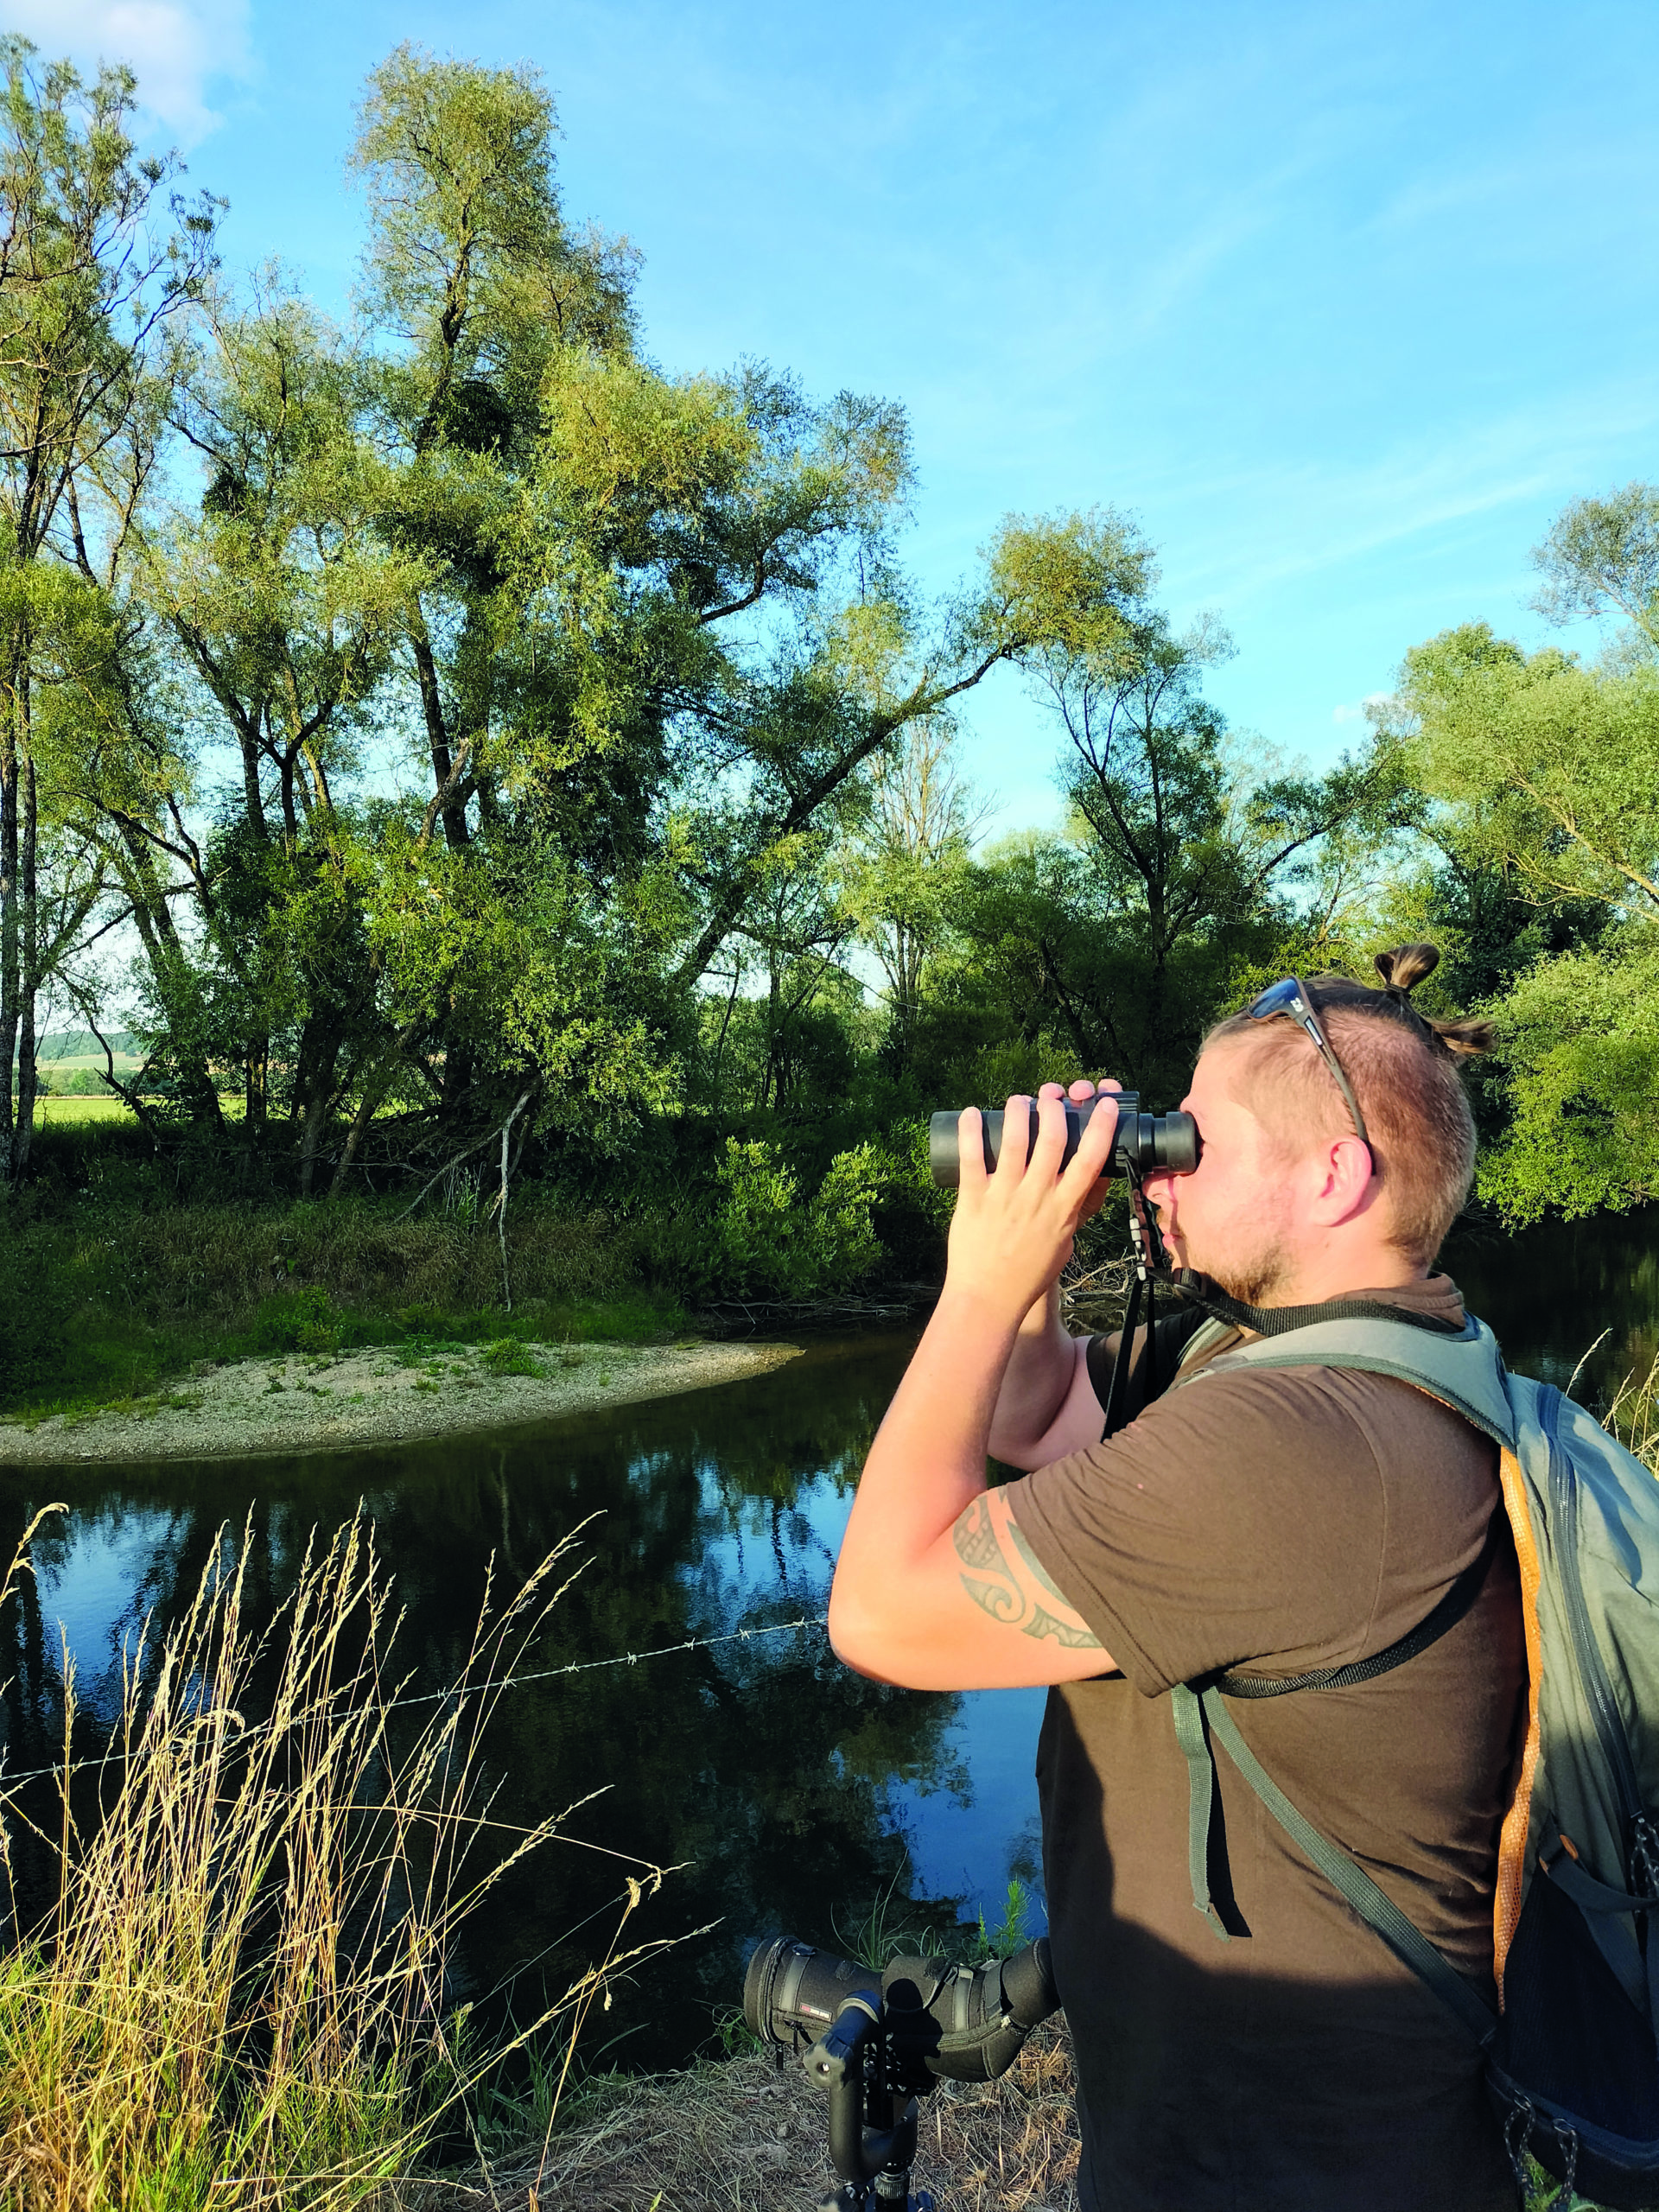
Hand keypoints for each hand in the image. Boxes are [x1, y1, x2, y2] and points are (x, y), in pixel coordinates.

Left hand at [945, 1086, 1119, 1324]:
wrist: (989, 1299)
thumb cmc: (1028, 1275)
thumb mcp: (1064, 1242)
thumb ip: (1071, 1211)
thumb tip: (1080, 1186)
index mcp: (1063, 1209)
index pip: (1091, 1160)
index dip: (1101, 1127)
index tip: (1105, 1105)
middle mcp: (1036, 1198)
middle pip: (1053, 1140)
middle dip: (1055, 1109)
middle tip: (1052, 1096)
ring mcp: (1004, 1197)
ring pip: (1014, 1142)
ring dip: (1018, 1112)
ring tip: (1019, 1100)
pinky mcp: (973, 1199)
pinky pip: (971, 1158)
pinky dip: (971, 1132)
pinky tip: (971, 1112)